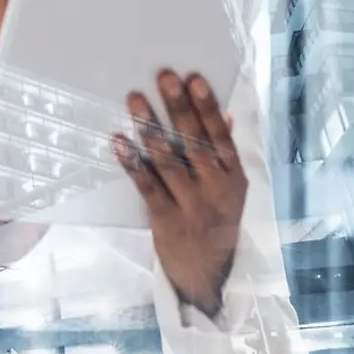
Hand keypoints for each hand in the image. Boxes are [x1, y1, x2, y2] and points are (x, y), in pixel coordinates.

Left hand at [111, 69, 246, 316]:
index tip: (194, 80)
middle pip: (195, 142)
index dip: (208, 107)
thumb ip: (226, 153)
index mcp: (234, 178)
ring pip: (169, 161)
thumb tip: (227, 115)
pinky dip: (133, 163)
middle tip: (164, 77)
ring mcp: (191, 206)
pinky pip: (147, 187)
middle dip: (178, 108)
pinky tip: (119, 142)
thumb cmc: (217, 223)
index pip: (221, 136)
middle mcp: (216, 189)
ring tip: (135, 101)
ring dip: (150, 128)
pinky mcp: (166, 220)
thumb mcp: (231, 190)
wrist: (207, 276)